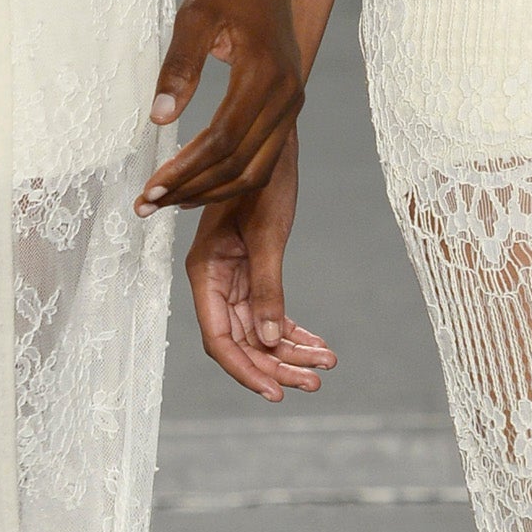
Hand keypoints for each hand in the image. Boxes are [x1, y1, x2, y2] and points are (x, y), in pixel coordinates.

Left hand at [137, 0, 303, 213]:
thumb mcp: (192, 19)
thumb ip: (178, 68)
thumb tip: (158, 120)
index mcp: (264, 76)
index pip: (222, 141)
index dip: (186, 170)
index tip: (150, 187)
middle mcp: (286, 96)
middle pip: (241, 165)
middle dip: (193, 190)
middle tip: (149, 203)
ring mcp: (292, 103)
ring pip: (256, 169)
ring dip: (212, 191)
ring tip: (169, 202)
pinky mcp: (288, 105)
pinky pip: (264, 157)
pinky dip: (232, 177)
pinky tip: (198, 184)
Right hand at [186, 133, 334, 402]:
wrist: (271, 138)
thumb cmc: (263, 179)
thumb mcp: (268, 235)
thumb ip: (267, 288)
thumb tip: (272, 340)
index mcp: (205, 270)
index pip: (219, 338)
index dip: (246, 370)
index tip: (276, 393)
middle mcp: (215, 279)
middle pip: (242, 340)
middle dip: (277, 365)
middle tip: (315, 384)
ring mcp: (232, 276)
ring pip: (258, 330)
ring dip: (290, 352)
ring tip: (325, 365)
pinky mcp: (252, 269)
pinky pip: (269, 311)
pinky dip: (294, 329)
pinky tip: (319, 344)